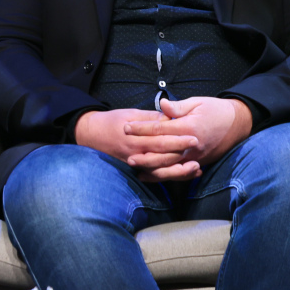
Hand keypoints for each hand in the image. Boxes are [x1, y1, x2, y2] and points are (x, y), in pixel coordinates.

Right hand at [74, 107, 199, 180]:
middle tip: (198, 149)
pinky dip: (170, 176)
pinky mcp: (135, 170)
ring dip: (178, 170)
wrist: (91, 135)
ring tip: (195, 167)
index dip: (177, 138)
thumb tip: (170, 117)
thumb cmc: (112, 121)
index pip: (159, 138)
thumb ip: (151, 117)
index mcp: (134, 136)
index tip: (193, 136)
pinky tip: (185, 174)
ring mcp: (134, 163)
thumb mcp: (130, 114)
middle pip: (161, 154)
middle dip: (181, 152)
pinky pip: (155, 176)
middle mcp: (135, 152)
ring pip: (159, 170)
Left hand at [120, 97, 253, 181]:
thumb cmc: (216, 110)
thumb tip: (161, 104)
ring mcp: (196, 156)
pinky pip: (178, 171)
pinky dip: (163, 174)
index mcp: (189, 127)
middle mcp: (192, 145)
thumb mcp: (197, 102)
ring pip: (170, 165)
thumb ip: (178, 106)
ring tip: (134, 165)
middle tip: (126, 152)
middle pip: (163, 151)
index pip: (160, 129)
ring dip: (151, 166)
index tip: (126, 127)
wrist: (239, 123)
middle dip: (143, 152)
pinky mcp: (199, 163)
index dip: (141, 128)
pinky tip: (150, 175)